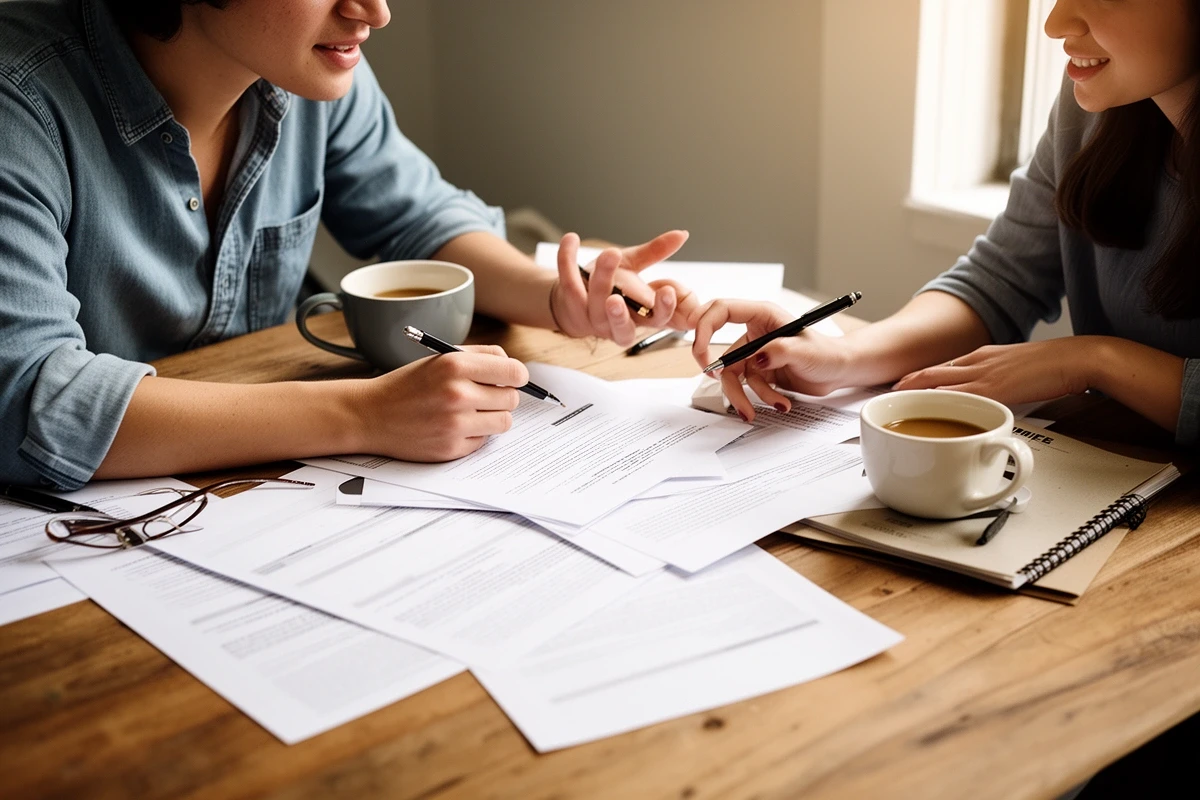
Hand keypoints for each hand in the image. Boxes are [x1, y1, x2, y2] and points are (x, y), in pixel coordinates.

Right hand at [357, 345, 527, 460]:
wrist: (370, 414)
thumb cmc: (407, 385)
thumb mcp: (439, 358)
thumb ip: (478, 357)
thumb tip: (512, 367)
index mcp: (455, 365)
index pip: (514, 371)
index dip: (517, 376)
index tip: (512, 378)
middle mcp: (458, 394)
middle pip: (511, 398)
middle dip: (502, 396)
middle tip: (485, 396)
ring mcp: (455, 424)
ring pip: (503, 421)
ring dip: (492, 416)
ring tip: (472, 411)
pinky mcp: (452, 448)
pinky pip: (484, 440)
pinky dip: (474, 434)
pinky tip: (454, 426)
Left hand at [549, 231, 701, 346]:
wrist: (571, 301)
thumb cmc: (612, 285)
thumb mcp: (634, 267)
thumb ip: (656, 253)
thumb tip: (682, 234)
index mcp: (639, 317)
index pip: (657, 321)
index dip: (663, 310)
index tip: (667, 291)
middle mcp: (615, 324)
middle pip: (621, 326)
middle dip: (619, 313)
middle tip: (616, 297)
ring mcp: (590, 317)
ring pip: (594, 303)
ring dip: (602, 277)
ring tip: (611, 254)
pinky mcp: (569, 304)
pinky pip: (568, 282)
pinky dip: (567, 259)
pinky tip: (571, 238)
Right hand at [691, 299, 852, 421]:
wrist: (838, 372)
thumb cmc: (827, 353)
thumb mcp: (805, 351)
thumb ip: (780, 351)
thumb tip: (757, 358)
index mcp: (762, 315)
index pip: (722, 310)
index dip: (704, 326)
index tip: (699, 348)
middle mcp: (754, 332)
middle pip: (723, 350)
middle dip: (720, 371)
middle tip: (716, 380)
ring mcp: (755, 353)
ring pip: (733, 375)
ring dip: (744, 395)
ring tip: (760, 408)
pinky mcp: (759, 372)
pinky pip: (747, 387)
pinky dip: (760, 398)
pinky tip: (781, 402)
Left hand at [893, 339, 1091, 405]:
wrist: (1078, 358)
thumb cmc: (1055, 366)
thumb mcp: (1019, 371)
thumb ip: (1000, 382)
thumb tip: (989, 402)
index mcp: (983, 357)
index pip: (943, 367)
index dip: (921, 377)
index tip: (904, 385)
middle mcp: (977, 362)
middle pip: (932, 372)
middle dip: (908, 383)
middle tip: (889, 393)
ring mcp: (983, 375)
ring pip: (937, 381)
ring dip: (914, 391)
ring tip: (894, 401)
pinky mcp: (993, 390)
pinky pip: (956, 395)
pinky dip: (935, 401)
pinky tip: (921, 408)